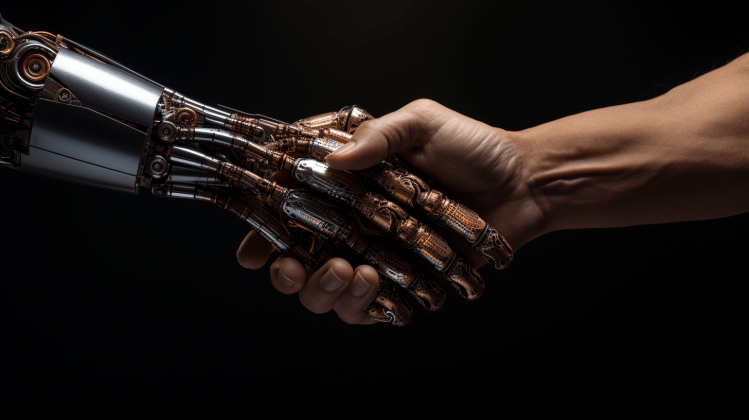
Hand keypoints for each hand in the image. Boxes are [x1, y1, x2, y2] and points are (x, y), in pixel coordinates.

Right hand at [237, 99, 545, 323]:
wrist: (523, 184)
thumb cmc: (471, 147)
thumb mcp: (422, 122)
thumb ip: (380, 136)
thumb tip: (337, 159)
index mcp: (345, 181)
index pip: (289, 204)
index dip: (263, 227)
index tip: (252, 248)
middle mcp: (351, 219)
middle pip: (296, 257)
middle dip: (285, 271)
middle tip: (291, 269)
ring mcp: (375, 252)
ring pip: (326, 289)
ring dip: (325, 291)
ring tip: (352, 273)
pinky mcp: (401, 280)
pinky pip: (368, 308)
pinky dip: (363, 307)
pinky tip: (375, 288)